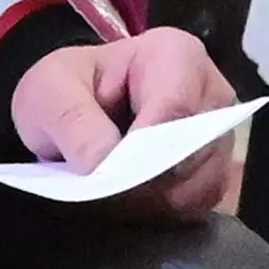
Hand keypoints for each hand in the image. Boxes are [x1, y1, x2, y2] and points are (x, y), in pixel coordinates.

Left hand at [9, 29, 240, 222]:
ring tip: (113, 200)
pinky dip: (165, 213)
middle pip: (197, 149)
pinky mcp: (214, 173)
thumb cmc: (67, 90)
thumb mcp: (50, 92)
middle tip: (104, 193)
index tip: (113, 173)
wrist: (73, 113)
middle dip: (149, 179)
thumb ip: (74, 122)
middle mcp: (211, 94)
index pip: (177, 106)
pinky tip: (132, 207)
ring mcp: (218, 136)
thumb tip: (104, 165)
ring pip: (204, 183)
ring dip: (156, 201)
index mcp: (175, 54)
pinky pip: (202, 205)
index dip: (148, 146)